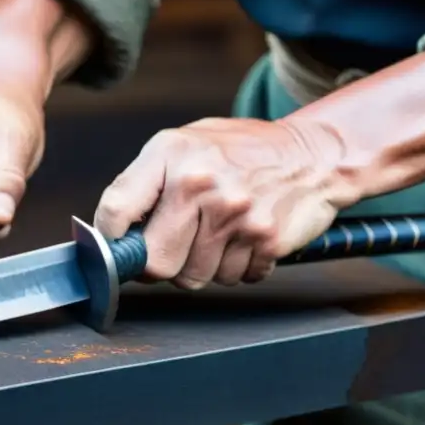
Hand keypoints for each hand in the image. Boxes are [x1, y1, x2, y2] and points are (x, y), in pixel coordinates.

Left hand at [93, 117, 361, 287]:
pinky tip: (244, 238)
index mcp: (170, 154)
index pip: (115, 212)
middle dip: (161, 263)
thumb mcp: (183, 146)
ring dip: (202, 266)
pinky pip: (234, 279)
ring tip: (218, 233)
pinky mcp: (265, 240)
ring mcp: (235, 214)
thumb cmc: (238, 153)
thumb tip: (110, 238)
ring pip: (193, 278)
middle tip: (176, 244)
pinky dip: (238, 268)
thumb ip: (144, 185)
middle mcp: (200, 182)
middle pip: (154, 262)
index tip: (120, 246)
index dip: (112, 240)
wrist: (313, 154)